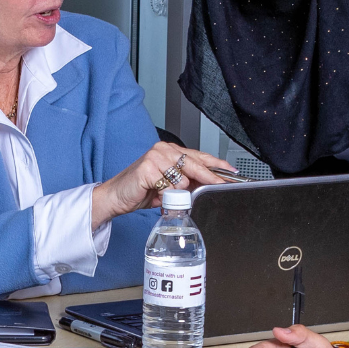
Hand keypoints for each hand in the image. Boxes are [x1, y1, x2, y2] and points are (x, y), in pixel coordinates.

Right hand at [91, 142, 236, 228]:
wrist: (116, 197)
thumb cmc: (141, 190)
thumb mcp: (170, 186)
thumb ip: (187, 182)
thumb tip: (209, 185)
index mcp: (170, 151)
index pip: (199, 156)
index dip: (217, 164)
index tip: (232, 172)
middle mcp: (163, 150)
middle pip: (195, 164)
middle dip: (210, 177)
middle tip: (221, 185)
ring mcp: (155, 157)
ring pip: (183, 178)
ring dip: (178, 192)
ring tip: (164, 195)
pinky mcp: (147, 168)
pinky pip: (169, 186)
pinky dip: (166, 195)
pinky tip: (156, 194)